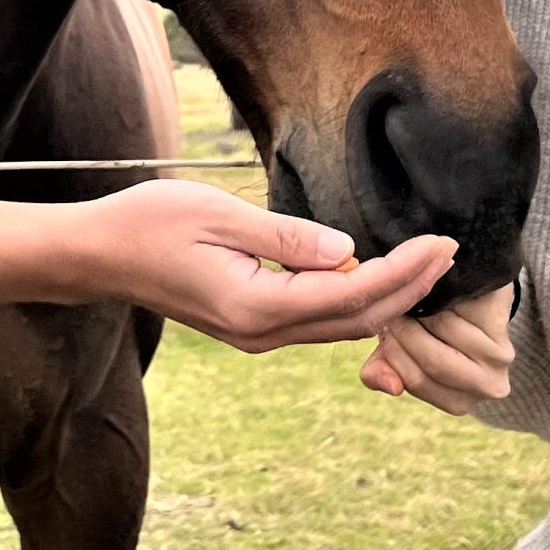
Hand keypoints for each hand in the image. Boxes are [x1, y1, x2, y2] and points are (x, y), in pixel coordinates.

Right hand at [81, 179, 455, 353]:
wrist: (99, 253)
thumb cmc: (150, 223)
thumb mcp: (219, 215)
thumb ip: (286, 236)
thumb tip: (349, 250)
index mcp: (257, 307)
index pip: (352, 294)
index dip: (404, 271)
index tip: (441, 243)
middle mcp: (262, 333)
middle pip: (357, 319)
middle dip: (410, 288)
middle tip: (451, 252)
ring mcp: (255, 335)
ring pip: (340, 325)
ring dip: (388, 296)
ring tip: (426, 263)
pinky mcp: (249, 324)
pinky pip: (317, 319)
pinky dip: (356, 300)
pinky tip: (374, 276)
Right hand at [358, 281, 515, 412]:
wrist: (467, 295)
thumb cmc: (429, 330)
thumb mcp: (400, 353)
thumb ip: (383, 373)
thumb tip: (391, 387)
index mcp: (459, 401)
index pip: (416, 381)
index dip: (393, 352)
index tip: (381, 326)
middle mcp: (485, 386)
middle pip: (433, 361)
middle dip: (404, 331)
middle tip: (393, 309)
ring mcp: (499, 357)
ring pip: (444, 330)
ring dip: (421, 309)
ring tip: (414, 299)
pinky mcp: (502, 323)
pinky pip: (460, 309)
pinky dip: (439, 296)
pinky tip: (435, 290)